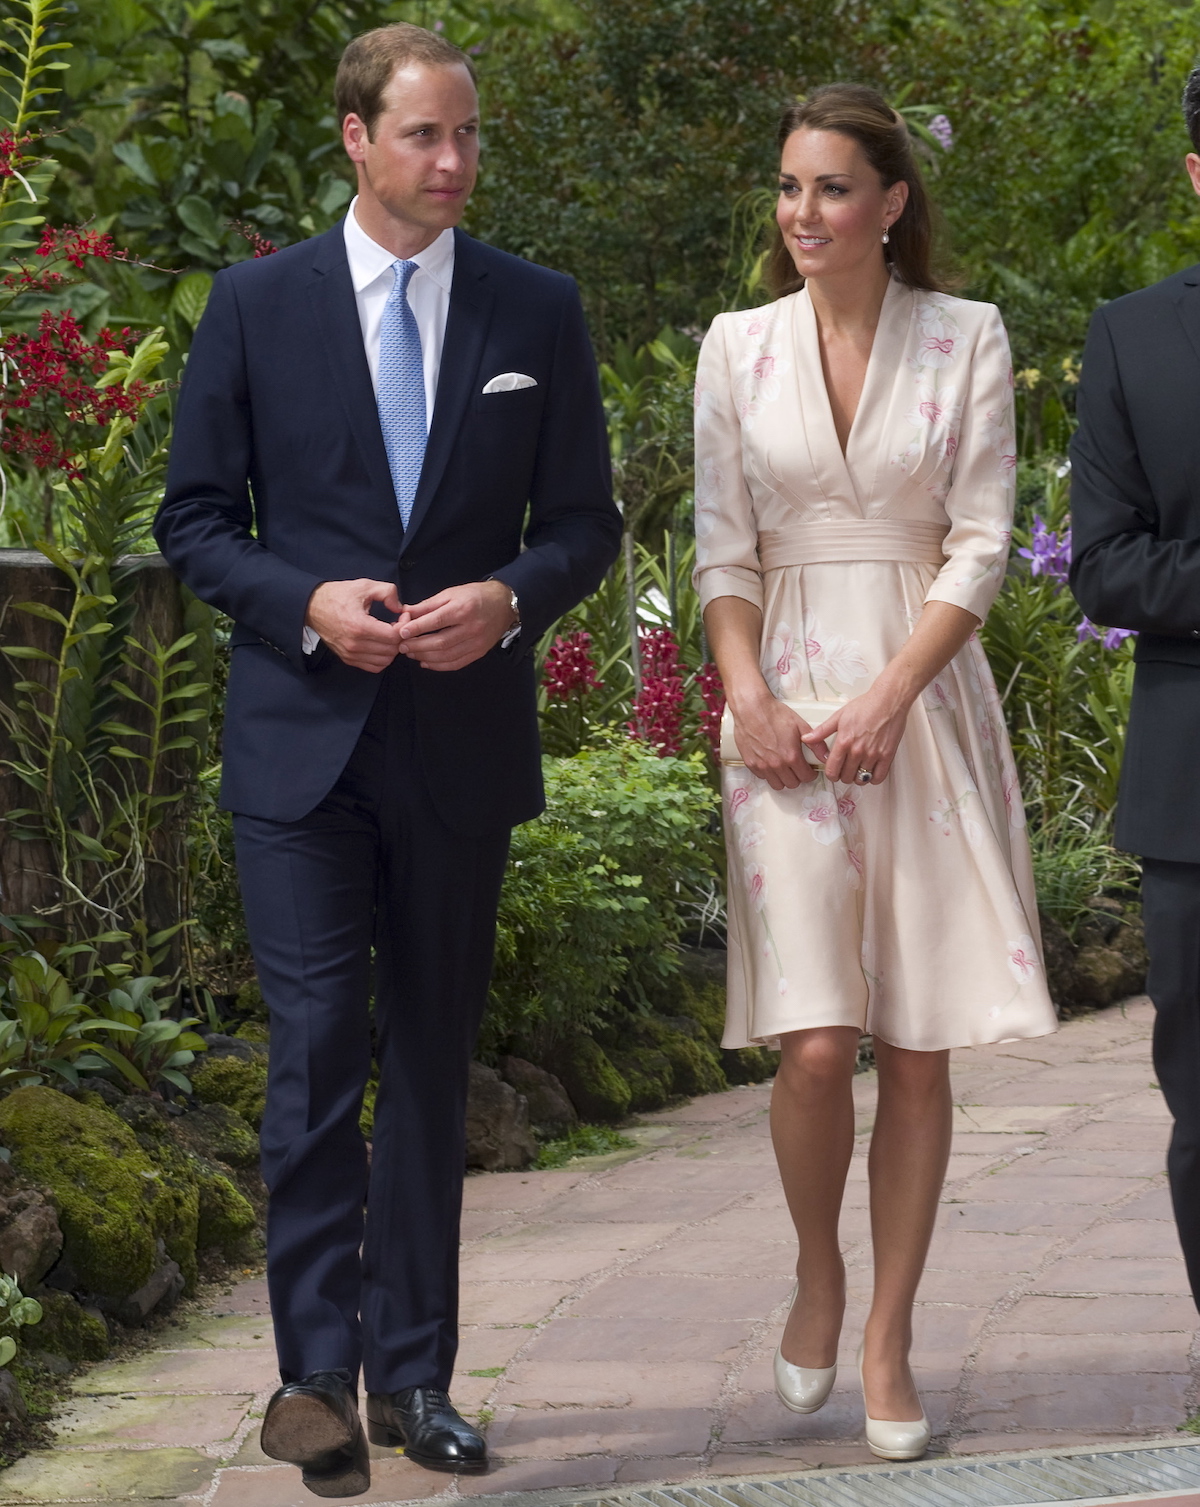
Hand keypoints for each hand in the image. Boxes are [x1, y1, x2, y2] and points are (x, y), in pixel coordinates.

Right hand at [305, 579, 401, 671]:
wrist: (312, 607)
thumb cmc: (337, 596)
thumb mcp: (364, 586)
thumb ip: (387, 592)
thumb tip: (399, 607)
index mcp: (359, 626)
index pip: (394, 636)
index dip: (405, 626)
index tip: (402, 616)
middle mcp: (355, 644)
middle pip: (392, 650)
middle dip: (400, 636)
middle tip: (398, 624)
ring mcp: (350, 654)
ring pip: (385, 661)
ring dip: (392, 648)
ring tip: (389, 633)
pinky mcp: (348, 659)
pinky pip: (374, 667)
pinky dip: (382, 658)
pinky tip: (381, 644)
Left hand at [398, 580, 515, 671]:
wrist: (504, 604)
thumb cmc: (474, 595)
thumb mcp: (451, 593)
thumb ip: (428, 605)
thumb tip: (405, 613)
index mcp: (463, 609)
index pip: (437, 621)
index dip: (417, 628)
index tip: (402, 633)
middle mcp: (471, 628)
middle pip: (441, 642)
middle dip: (418, 646)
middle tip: (402, 646)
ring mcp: (477, 643)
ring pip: (447, 656)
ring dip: (425, 657)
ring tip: (411, 653)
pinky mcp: (479, 652)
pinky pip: (456, 664)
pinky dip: (439, 666)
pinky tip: (426, 662)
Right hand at [732, 695, 824, 790]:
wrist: (751, 708)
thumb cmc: (775, 714)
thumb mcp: (800, 725)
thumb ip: (816, 744)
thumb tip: (826, 756)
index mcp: (791, 756)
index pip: (806, 777)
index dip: (810, 774)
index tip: (809, 770)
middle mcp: (777, 764)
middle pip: (792, 784)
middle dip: (797, 777)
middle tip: (796, 767)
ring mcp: (762, 765)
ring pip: (777, 785)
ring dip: (783, 778)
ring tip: (784, 768)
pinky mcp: (750, 763)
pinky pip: (762, 777)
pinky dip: (768, 773)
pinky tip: (770, 762)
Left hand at [807, 682, 910, 785]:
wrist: (888, 701)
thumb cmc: (866, 706)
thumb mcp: (839, 716)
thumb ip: (822, 731)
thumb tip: (806, 739)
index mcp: (844, 741)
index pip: (832, 770)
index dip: (830, 774)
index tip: (832, 772)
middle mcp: (858, 750)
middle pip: (846, 777)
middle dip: (843, 775)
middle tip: (845, 769)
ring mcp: (873, 754)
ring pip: (861, 779)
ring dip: (857, 778)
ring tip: (857, 770)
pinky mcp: (887, 755)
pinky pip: (878, 777)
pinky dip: (873, 778)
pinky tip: (870, 771)